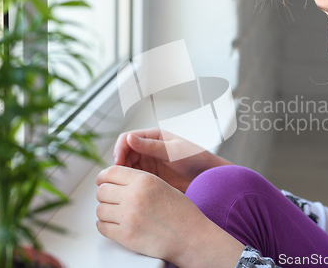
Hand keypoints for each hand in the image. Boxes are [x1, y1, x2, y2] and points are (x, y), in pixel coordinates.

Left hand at [95, 166, 243, 266]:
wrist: (191, 237)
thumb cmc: (181, 213)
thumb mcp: (163, 186)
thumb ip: (139, 181)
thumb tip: (116, 182)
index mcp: (144, 180)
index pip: (110, 172)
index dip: (103, 177)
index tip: (101, 181)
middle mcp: (134, 196)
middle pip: (102, 190)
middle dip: (105, 194)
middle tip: (111, 199)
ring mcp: (128, 216)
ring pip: (100, 209)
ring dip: (105, 211)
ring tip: (115, 213)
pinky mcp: (125, 236)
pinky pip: (102, 227)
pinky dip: (105, 225)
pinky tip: (114, 224)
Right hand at [113, 128, 232, 191]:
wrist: (209, 177)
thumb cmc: (195, 158)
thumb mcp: (173, 151)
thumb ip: (151, 146)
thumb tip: (129, 138)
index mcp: (153, 136)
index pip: (127, 139)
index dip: (119, 149)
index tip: (118, 163)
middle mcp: (148, 149)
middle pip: (124, 155)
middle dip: (119, 165)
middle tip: (118, 178)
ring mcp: (149, 164)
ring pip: (127, 168)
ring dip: (123, 176)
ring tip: (123, 187)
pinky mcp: (151, 178)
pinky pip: (135, 180)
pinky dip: (130, 184)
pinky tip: (131, 192)